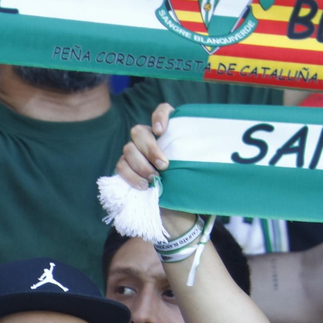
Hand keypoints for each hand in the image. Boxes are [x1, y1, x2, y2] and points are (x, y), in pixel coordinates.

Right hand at [115, 103, 194, 234]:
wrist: (175, 211)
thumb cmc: (186, 186)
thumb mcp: (193, 170)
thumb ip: (190, 157)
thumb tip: (201, 152)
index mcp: (167, 134)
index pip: (162, 111)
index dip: (159, 116)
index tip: (161, 131)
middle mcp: (148, 139)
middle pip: (139, 131)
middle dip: (150, 149)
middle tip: (164, 165)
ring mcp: (134, 153)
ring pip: (128, 149)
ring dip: (141, 165)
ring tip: (154, 179)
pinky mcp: (125, 169)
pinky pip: (121, 166)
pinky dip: (131, 176)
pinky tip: (142, 186)